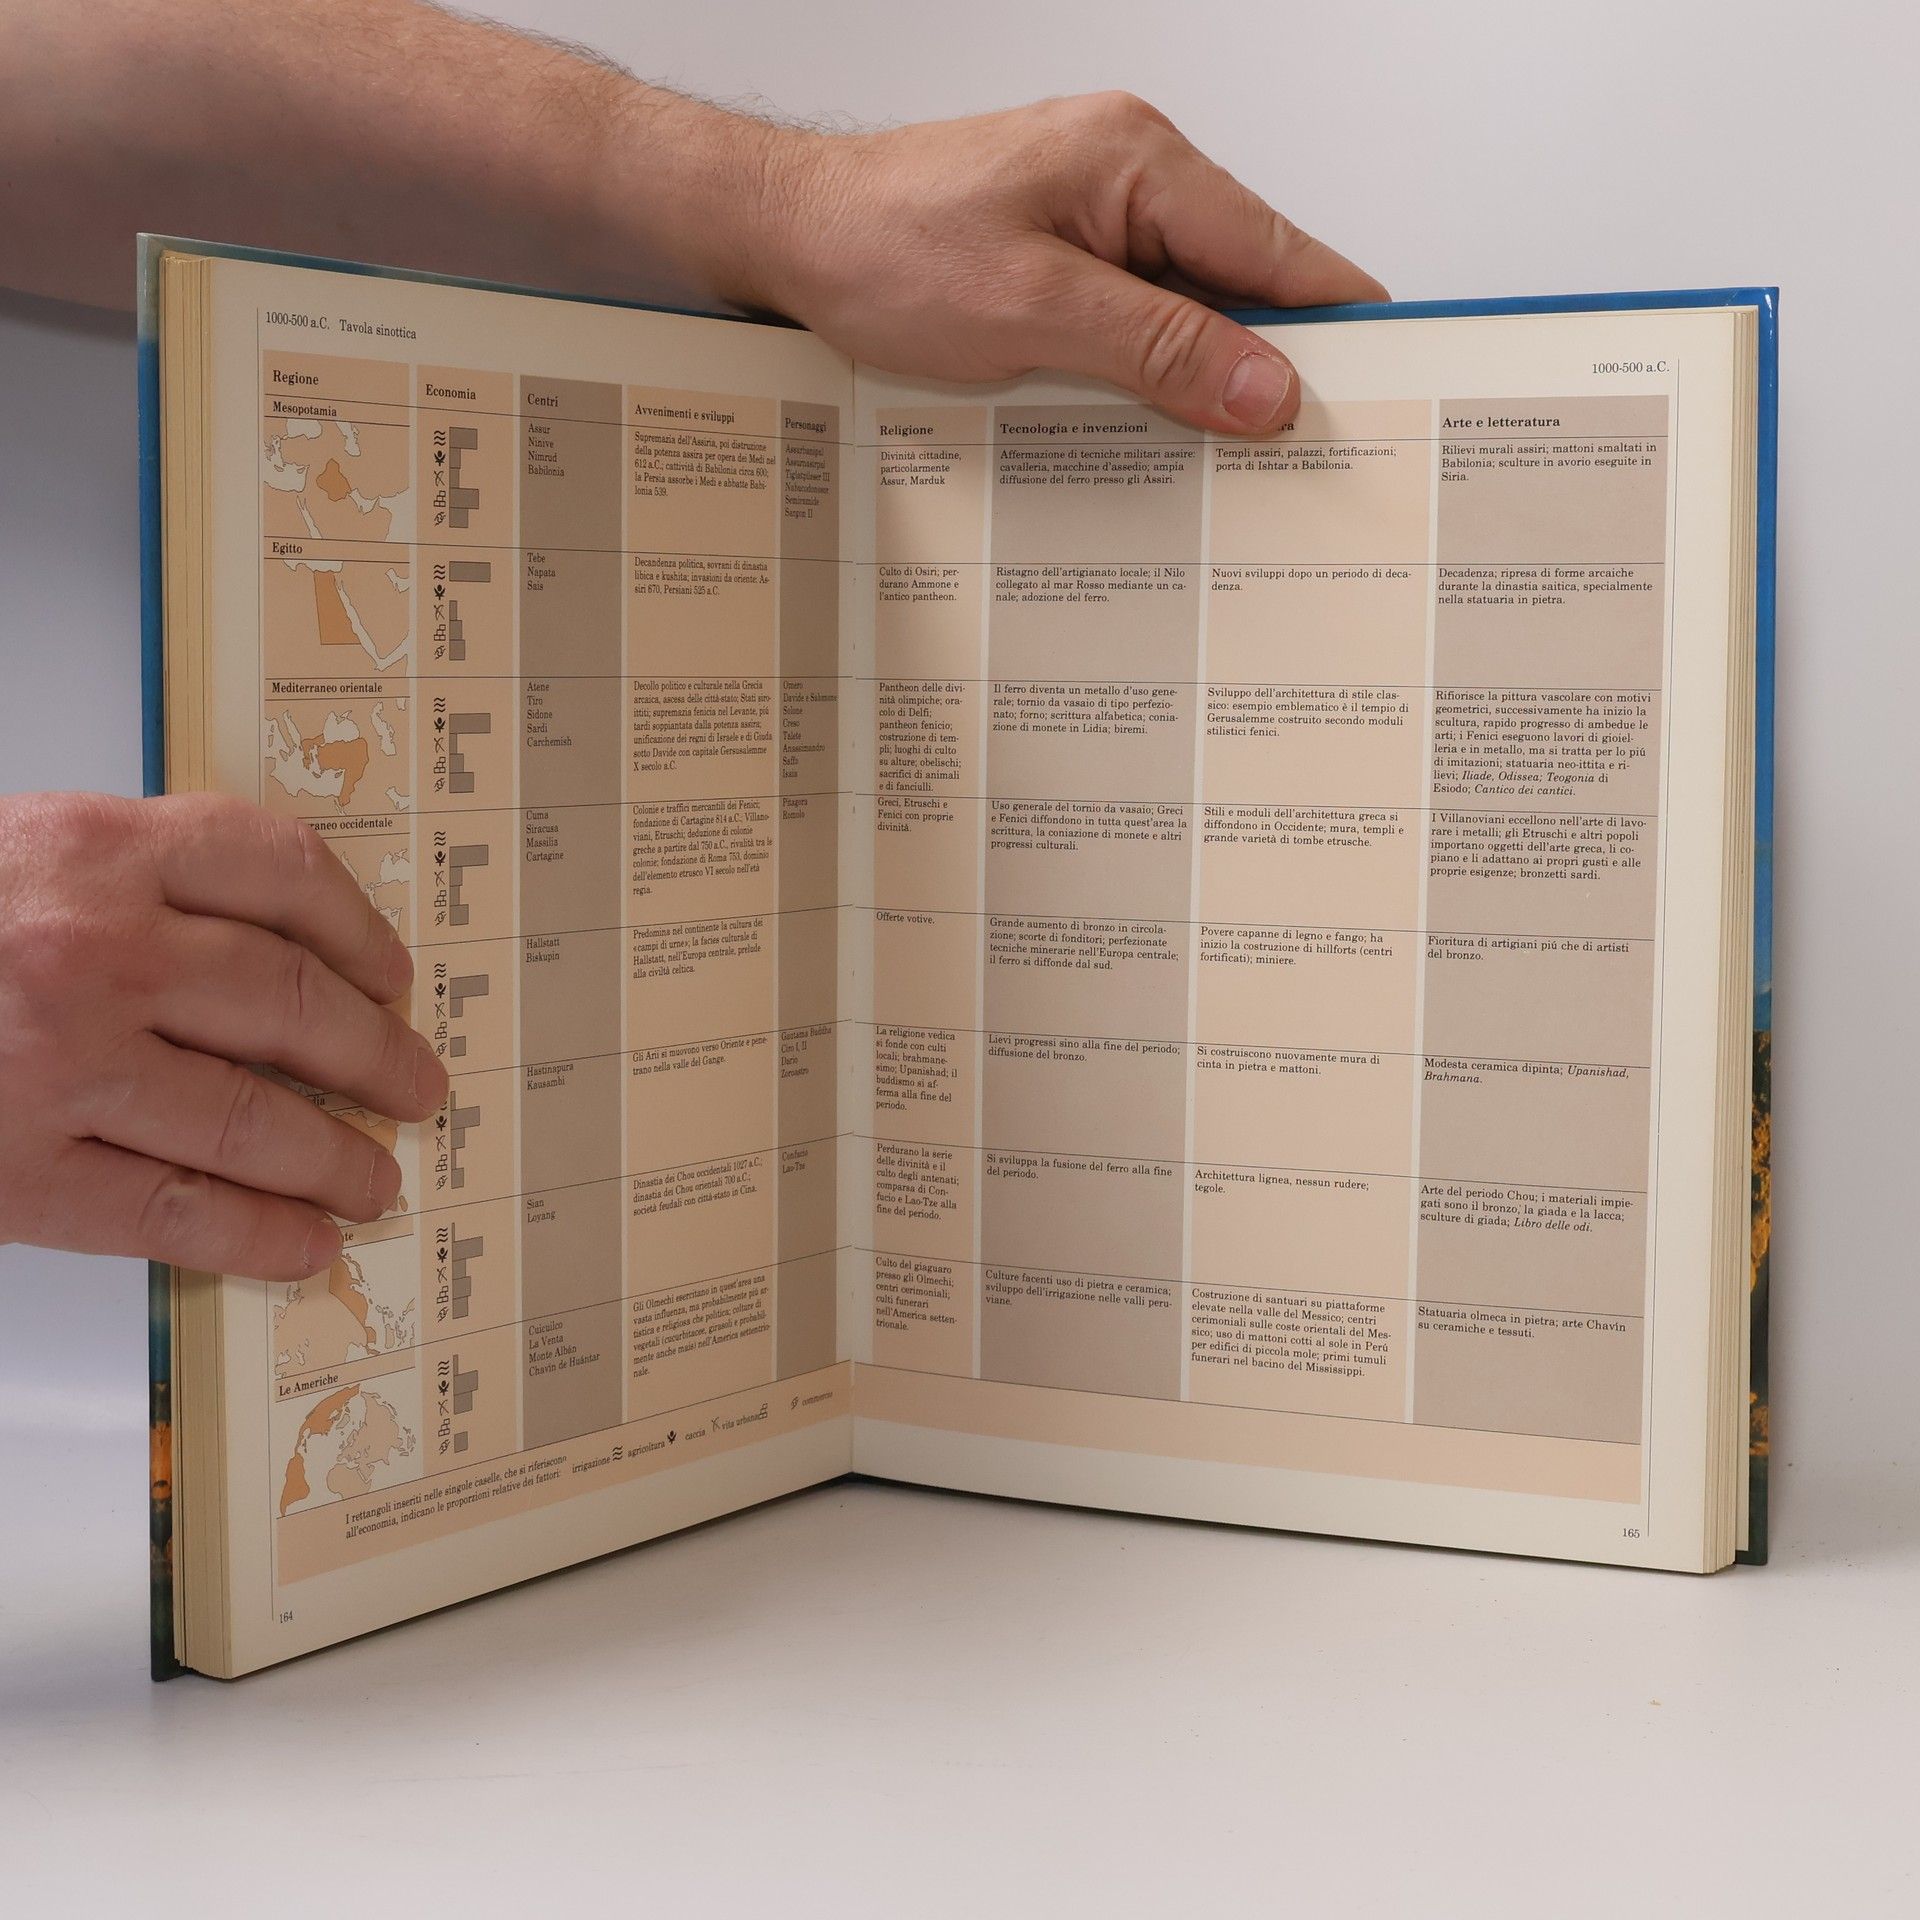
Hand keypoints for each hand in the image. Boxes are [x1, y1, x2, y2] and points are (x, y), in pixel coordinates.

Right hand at [0, 792, 447, 1280]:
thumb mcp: (10, 856)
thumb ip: (127, 879)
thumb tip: (266, 944)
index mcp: (90, 847)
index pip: (279, 871)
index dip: (360, 930)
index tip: (393, 974)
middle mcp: (91, 949)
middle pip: (292, 1001)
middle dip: (375, 1054)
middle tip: (415, 1084)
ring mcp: (59, 1065)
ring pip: (252, 1117)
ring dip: (336, 1155)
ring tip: (377, 1177)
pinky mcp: (18, 1172)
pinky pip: (176, 1210)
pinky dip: (257, 1233)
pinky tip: (303, 1244)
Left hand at [737, 92, 1386, 434]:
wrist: (788, 235)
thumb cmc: (883, 248)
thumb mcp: (1033, 312)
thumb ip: (1159, 348)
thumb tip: (1268, 388)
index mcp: (1140, 162)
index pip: (1279, 249)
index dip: (1336, 325)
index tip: (1384, 388)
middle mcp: (1131, 176)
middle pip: (1244, 281)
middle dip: (1273, 366)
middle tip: (1300, 459)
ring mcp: (1097, 214)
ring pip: (1191, 309)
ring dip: (1206, 379)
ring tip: (1230, 460)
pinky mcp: (1066, 254)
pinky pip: (1138, 319)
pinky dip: (1153, 373)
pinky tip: (1155, 427)